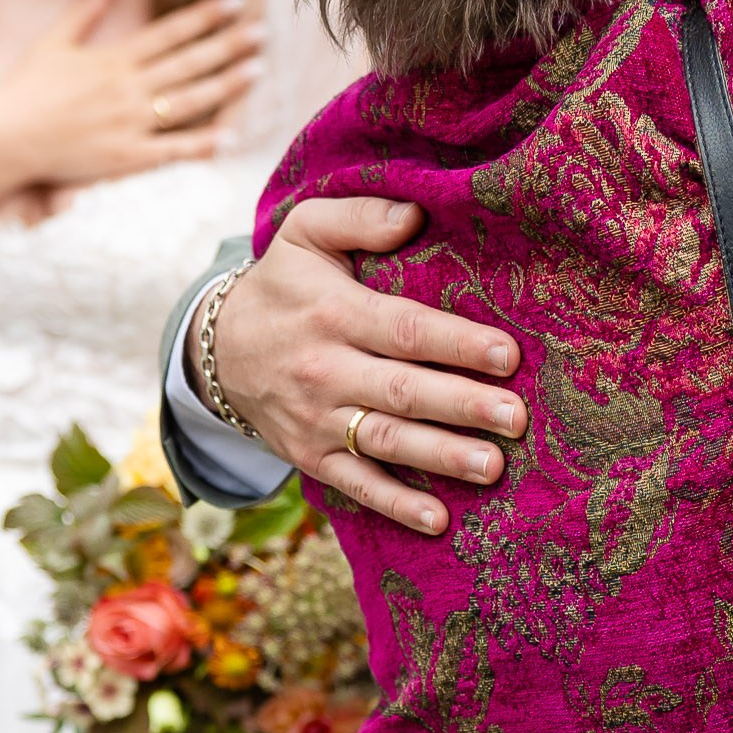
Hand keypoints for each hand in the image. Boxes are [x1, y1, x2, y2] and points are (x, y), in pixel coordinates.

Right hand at [0, 0, 264, 190]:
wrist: (4, 138)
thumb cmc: (25, 90)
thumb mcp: (52, 42)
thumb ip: (83, 12)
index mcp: (114, 59)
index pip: (170, 32)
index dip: (205, 17)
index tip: (235, 3)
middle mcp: (128, 88)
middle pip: (189, 63)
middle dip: (229, 45)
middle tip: (263, 33)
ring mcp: (130, 123)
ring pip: (189, 101)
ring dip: (226, 85)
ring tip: (258, 71)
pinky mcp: (126, 157)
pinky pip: (172, 150)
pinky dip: (202, 145)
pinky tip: (230, 137)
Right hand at [198, 196, 526, 535]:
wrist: (216, 349)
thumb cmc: (283, 286)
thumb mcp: (306, 233)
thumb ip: (359, 216)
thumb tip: (415, 212)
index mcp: (335, 313)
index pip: (405, 330)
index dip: (456, 343)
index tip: (507, 354)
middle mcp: (327, 370)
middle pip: (404, 391)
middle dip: (463, 405)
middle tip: (516, 417)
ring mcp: (319, 420)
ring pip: (388, 441)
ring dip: (442, 457)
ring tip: (493, 466)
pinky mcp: (312, 457)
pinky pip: (357, 485)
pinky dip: (396, 504)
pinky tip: (439, 520)